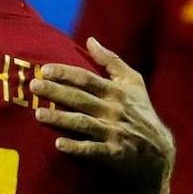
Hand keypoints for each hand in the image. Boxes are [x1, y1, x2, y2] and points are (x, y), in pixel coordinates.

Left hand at [30, 37, 173, 186]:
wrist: (159, 151)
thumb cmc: (141, 111)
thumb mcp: (133, 82)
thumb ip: (111, 61)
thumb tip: (90, 40)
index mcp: (116, 91)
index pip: (86, 79)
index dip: (65, 73)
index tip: (44, 69)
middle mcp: (114, 110)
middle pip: (80, 98)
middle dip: (56, 91)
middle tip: (33, 86)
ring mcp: (114, 132)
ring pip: (83, 123)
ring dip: (60, 118)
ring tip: (38, 114)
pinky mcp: (113, 153)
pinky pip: (92, 150)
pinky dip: (77, 147)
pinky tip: (58, 144)